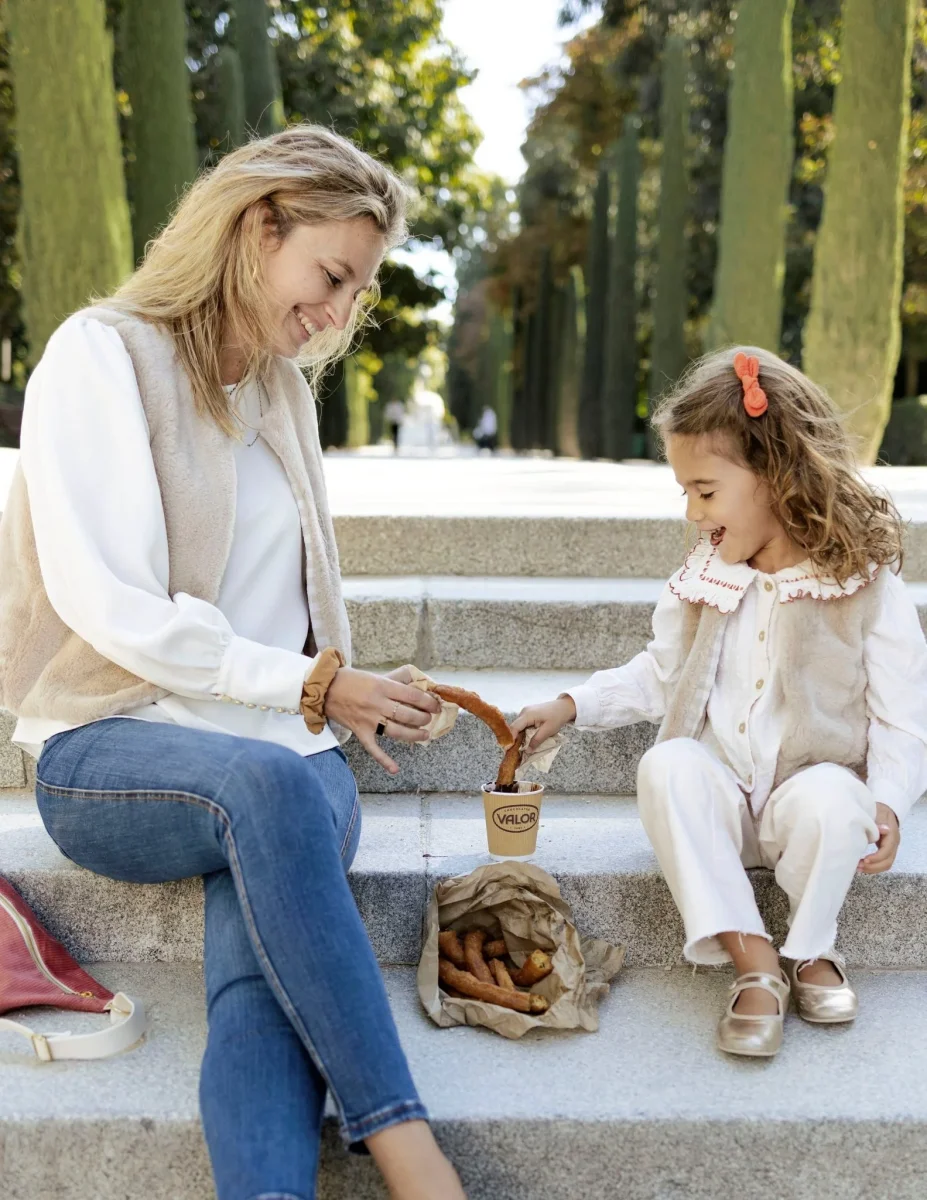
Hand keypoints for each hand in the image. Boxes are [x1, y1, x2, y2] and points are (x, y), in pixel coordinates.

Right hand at [324, 666, 440, 774]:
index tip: (435, 706)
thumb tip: (419, 682)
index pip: (413, 696)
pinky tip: (395, 769)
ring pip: (397, 731)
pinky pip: (373, 748)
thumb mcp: (377, 676)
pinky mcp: (360, 731)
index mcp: (383, 687)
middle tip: (429, 719)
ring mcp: (369, 719)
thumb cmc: (353, 680)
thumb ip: (397, 680)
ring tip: (424, 735)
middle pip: (408, 715)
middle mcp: (377, 703)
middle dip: (423, 719)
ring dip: (414, 735)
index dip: (428, 702)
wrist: (325, 688)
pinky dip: (384, 760)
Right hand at [510, 696, 576, 750]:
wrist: (564, 707)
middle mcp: (524, 712)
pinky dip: (523, 733)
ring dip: (518, 737)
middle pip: (514, 727)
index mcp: (527, 715)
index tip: (508, 750)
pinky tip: (525, 740)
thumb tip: (527, 751)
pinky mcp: (529, 714)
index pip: (514, 728)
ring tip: (519, 748)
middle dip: (513, 739)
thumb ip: (537, 740)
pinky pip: (522, 724)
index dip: (510, 739)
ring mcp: (526, 712)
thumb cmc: (557, 717)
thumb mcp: (548, 731)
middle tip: (513, 752)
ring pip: (518, 726)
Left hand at [858, 803, 900, 873]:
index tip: (864, 860)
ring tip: (858, 868)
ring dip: (873, 869)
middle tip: (858, 866)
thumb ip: (879, 820)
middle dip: (873, 866)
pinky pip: (882, 862)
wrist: (884, 809)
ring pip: (886, 864)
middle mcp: (893, 843)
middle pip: (888, 861)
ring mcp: (891, 848)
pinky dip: (873, 867)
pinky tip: (862, 866)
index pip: (887, 851)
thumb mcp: (878, 812)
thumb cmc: (878, 810)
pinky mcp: (886, 850)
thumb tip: (884, 829)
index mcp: (892, 835)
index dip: (876, 857)